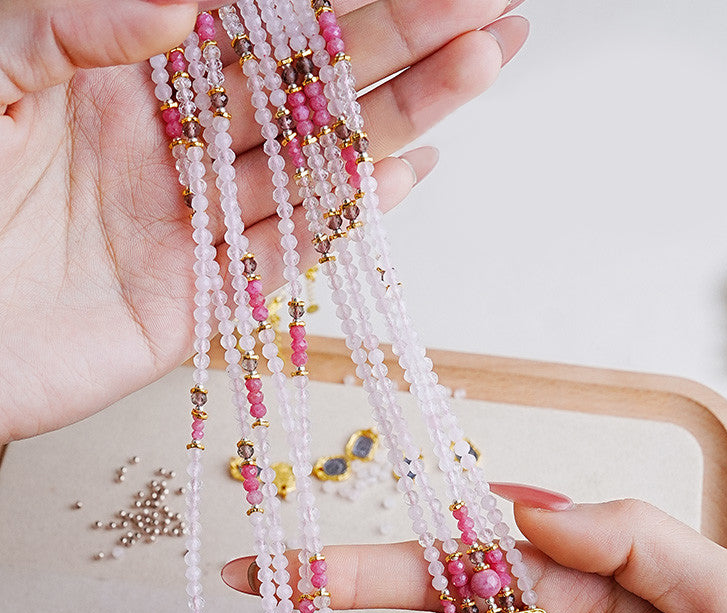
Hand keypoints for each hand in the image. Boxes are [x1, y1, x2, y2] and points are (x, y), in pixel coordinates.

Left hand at [0, 0, 527, 442]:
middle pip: (301, 86)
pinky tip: (402, 174)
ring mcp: (191, 224)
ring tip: (477, 66)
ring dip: (394, 119)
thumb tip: (186, 3)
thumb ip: (73, 25)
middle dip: (398, 42)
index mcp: (124, 78)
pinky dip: (341, 220)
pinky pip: (280, 257)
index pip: (253, 22)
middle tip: (485, 7)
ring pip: (310, 166)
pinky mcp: (197, 300)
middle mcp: (170, 145)